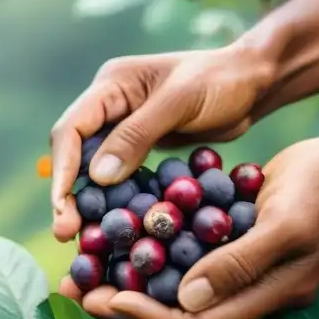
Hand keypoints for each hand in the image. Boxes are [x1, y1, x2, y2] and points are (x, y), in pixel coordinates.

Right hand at [50, 43, 276, 241]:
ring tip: (80, 237)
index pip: (72, 129)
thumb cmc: (222, 80)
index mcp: (111, 86)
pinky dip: (113, 200)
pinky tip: (112, 226)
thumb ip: (137, 135)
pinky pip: (119, 176)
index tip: (62, 205)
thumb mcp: (179, 102)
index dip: (62, 169)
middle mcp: (109, 106)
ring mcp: (124, 127)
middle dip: (67, 193)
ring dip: (87, 202)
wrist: (256, 82)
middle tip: (65, 232)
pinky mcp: (142, 147)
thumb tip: (97, 176)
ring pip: (92, 168)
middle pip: (74, 153)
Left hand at [60, 137, 318, 318]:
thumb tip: (187, 297)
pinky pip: (184, 251)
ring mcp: (239, 267)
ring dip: (129, 274)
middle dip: (124, 301)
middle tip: (74, 288)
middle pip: (176, 310)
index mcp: (264, 297)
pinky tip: (119, 229)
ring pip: (173, 282)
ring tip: (83, 266)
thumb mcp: (287, 224)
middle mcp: (246, 290)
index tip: (106, 299)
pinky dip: (151, 245)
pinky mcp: (231, 239)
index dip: (149, 317)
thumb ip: (241, 263)